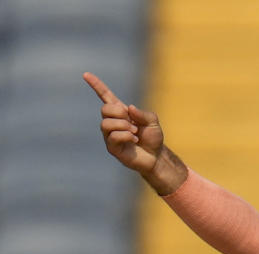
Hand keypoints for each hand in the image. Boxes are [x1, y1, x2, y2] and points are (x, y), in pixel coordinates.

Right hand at [83, 72, 185, 193]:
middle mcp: (112, 122)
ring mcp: (110, 135)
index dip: (96, 85)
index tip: (86, 74)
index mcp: (121, 112)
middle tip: (132, 123)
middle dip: (118, 113)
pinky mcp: (112, 147)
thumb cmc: (152, 137)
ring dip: (123, 126)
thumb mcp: (153, 121)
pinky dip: (126, 136)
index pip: (105, 96)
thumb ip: (142, 113)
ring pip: (106, 124)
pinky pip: (113, 137)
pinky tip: (134, 139)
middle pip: (104, 109)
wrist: (156, 156)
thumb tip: (128, 109)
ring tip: (134, 132)